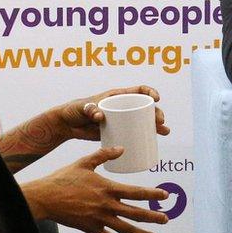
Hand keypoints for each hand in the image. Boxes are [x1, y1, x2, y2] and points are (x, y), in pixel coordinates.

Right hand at [20, 147, 169, 232]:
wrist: (45, 197)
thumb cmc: (63, 178)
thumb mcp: (84, 162)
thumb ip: (104, 155)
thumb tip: (121, 148)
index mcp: (107, 188)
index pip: (136, 192)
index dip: (152, 194)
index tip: (165, 196)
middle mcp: (106, 205)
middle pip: (135, 213)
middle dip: (153, 217)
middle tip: (166, 219)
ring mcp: (98, 219)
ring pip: (125, 229)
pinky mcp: (89, 228)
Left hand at [53, 85, 169, 141]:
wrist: (67, 125)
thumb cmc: (74, 110)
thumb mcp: (82, 108)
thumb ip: (90, 109)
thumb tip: (100, 116)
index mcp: (117, 96)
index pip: (138, 90)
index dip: (150, 92)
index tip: (156, 99)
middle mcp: (122, 106)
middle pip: (145, 107)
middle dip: (156, 113)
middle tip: (160, 122)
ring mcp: (121, 120)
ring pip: (143, 121)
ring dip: (156, 125)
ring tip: (164, 132)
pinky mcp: (118, 131)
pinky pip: (135, 133)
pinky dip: (145, 137)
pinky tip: (154, 142)